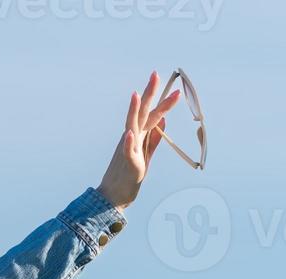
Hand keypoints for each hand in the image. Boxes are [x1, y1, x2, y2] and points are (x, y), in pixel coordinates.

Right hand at [97, 72, 180, 210]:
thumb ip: (154, 139)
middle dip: (149, 94)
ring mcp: (128, 150)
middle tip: (155, 74)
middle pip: (142, 113)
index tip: (173, 86)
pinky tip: (128, 133)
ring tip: (136, 95)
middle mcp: (132, 138)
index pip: (151, 114)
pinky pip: (127, 151)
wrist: (112, 197)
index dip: (161, 100)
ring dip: (133, 111)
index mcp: (137, 136)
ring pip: (132, 127)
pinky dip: (128, 142)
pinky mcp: (127, 164)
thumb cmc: (128, 177)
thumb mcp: (145, 156)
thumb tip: (164, 122)